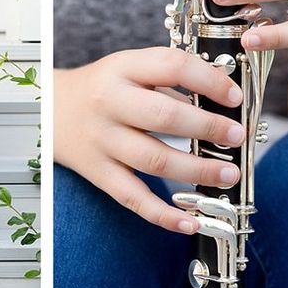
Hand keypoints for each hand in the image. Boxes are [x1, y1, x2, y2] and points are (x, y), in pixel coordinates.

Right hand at [55, 48, 245, 234]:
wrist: (51, 109)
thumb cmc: (104, 87)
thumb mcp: (130, 68)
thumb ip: (169, 79)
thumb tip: (223, 98)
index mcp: (123, 67)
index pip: (172, 66)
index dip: (209, 81)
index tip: (234, 97)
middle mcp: (111, 102)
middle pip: (165, 116)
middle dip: (208, 128)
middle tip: (236, 136)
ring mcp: (104, 140)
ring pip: (154, 160)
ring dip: (197, 171)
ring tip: (228, 174)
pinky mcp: (99, 174)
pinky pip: (134, 198)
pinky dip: (164, 214)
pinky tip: (190, 222)